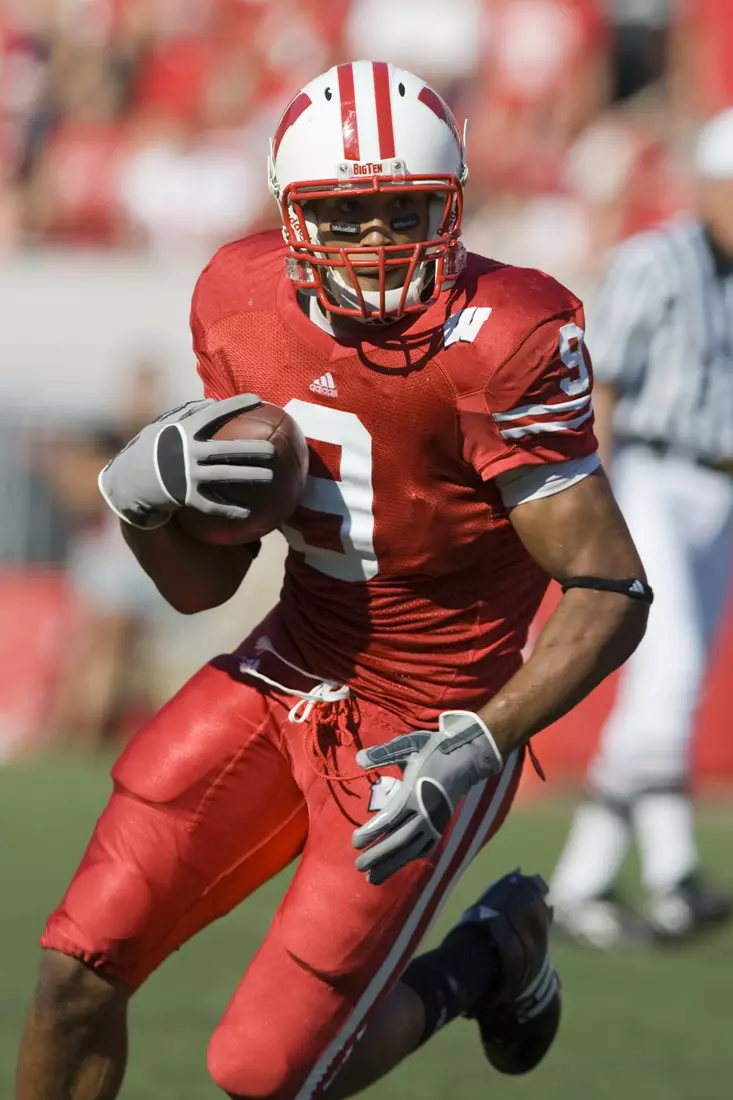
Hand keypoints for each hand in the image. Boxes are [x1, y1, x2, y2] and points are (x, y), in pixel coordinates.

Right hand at [99, 395, 273, 528]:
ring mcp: (186, 474)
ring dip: (249, 475)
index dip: (235, 405)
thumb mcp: (161, 428)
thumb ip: (186, 415)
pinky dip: (229, 510)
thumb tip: (212, 402)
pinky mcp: (184, 496)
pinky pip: (212, 505)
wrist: (126, 483)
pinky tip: (246, 514)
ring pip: (224, 475)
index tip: (258, 400)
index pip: (212, 414)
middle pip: (225, 448)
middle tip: (273, 449)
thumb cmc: (147, 452)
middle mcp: (186, 451)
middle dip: (251, 447)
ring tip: (270, 476)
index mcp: (182, 431)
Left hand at [352, 710, 502, 884]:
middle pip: (401, 840)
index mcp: (416, 792)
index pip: (391, 817)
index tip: (355, 841)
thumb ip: (383, 753)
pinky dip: (410, 857)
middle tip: (359, 866)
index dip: (373, 832)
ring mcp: (436, 822)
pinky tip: (396, 864)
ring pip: (412, 849)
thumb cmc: (433, 750)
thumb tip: (358, 759)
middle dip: (379, 855)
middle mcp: (427, 812)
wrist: (464, 758)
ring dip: (392, 864)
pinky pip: (425, 847)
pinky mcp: (441, 826)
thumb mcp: (408, 745)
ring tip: (372, 878)